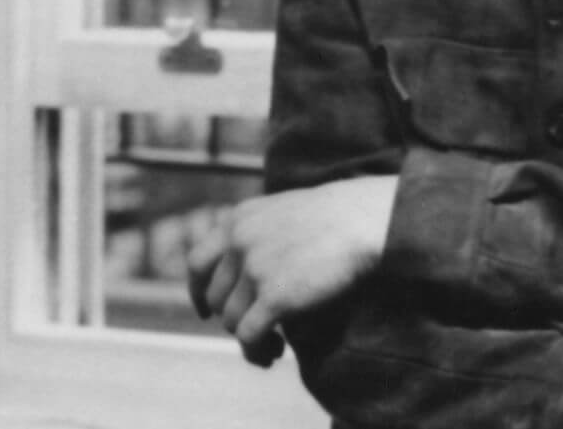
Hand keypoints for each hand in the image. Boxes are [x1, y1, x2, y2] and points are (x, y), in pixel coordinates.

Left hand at [186, 176, 397, 366]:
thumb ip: (257, 232)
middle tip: (255, 328)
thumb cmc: (336, 214)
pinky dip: (256, 351)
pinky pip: (248, 337)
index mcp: (239, 218)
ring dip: (247, 339)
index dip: (199, 290)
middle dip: (230, 316)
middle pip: (214, 295)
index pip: (197, 261)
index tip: (207, 310)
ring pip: (230, 320)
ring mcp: (255, 268)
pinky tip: (276, 352)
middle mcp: (239, 241)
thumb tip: (244, 271)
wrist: (364, 219)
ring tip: (272, 346)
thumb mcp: (284, 210)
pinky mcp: (274, 297)